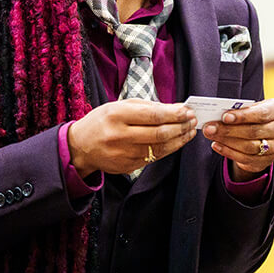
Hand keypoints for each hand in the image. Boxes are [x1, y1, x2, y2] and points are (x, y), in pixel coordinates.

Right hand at [67, 99, 196, 175]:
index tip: (188, 111)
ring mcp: (123, 154)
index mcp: (116, 115)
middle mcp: (119, 136)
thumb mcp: (119, 106)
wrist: (80, 147)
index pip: (153, 115)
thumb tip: (176, 108)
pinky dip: (169, 149)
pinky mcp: (128, 166)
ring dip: (179, 139)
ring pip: (160, 148)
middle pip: (159, 133)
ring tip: (190, 131)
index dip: (174, 114)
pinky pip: (154, 158)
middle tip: (193, 121)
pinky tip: (177, 141)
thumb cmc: (103, 121)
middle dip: (181, 126)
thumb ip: (147, 107)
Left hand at [203, 98, 273, 179]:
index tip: (224, 117)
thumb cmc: (254, 116)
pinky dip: (229, 152)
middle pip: (254, 131)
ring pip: (249, 147)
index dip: (243, 116)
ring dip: (227, 141)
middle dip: (229, 130)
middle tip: (210, 128)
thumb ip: (240, 111)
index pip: (262, 114)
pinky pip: (246, 159)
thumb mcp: (251, 109)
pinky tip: (217, 146)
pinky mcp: (268, 160)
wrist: (264, 134)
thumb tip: (218, 116)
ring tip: (211, 135)